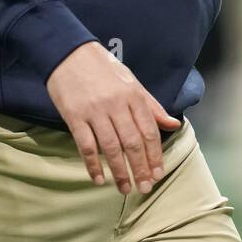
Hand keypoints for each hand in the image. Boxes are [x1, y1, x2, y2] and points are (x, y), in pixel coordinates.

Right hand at [46, 41, 181, 194]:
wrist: (68, 52)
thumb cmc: (102, 68)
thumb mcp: (131, 81)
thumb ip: (151, 106)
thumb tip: (173, 124)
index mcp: (133, 95)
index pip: (149, 131)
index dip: (155, 155)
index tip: (158, 174)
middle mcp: (116, 104)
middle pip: (132, 143)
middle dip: (140, 168)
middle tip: (144, 188)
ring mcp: (95, 111)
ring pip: (111, 148)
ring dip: (120, 172)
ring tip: (125, 189)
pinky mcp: (74, 116)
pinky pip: (86, 145)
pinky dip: (93, 165)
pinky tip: (99, 179)